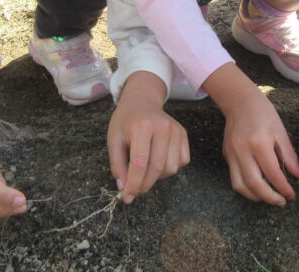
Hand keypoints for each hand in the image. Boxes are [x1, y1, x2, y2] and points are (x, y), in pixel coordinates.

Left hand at [107, 72, 188, 203]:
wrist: (142, 101)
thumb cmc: (126, 121)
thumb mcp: (113, 139)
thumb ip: (117, 164)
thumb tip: (124, 188)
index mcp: (141, 127)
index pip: (139, 163)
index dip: (134, 184)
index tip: (128, 197)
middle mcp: (162, 127)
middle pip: (157, 168)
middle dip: (144, 185)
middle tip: (135, 190)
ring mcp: (176, 130)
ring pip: (171, 168)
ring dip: (157, 178)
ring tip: (145, 171)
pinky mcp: (184, 134)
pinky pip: (182, 162)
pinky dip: (170, 168)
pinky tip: (158, 162)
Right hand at [204, 63, 298, 205]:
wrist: (239, 101)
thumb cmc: (263, 113)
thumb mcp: (280, 131)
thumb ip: (289, 155)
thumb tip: (298, 176)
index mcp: (259, 142)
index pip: (272, 173)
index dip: (283, 187)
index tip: (291, 194)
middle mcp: (242, 150)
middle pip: (253, 183)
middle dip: (269, 197)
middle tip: (281, 202)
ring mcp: (231, 154)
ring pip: (240, 185)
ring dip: (255, 196)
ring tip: (269, 197)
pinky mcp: (226, 155)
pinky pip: (234, 178)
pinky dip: (246, 187)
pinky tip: (258, 187)